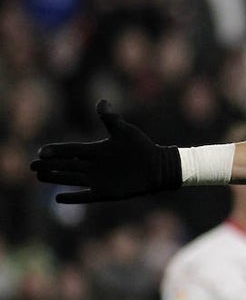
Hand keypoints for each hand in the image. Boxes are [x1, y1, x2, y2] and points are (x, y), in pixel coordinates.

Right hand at [30, 100, 181, 202]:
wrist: (158, 166)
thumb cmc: (141, 147)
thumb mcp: (125, 131)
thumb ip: (111, 119)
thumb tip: (101, 102)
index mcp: (96, 150)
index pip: (71, 150)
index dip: (56, 151)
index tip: (41, 152)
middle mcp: (93, 165)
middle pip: (66, 165)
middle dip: (50, 165)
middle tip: (33, 166)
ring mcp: (98, 179)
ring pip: (71, 179)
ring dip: (56, 178)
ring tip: (39, 176)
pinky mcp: (105, 192)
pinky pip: (85, 196)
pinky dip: (73, 197)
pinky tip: (58, 197)